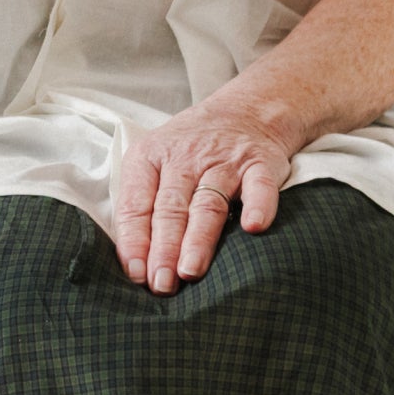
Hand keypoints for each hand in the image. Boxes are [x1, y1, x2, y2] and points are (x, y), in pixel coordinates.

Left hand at [110, 103, 296, 293]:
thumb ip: (140, 207)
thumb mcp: (154, 164)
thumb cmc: (190, 150)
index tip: (136, 274)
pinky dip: (258, 205)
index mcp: (149, 158)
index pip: (136, 205)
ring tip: (190, 271)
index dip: (134, 241)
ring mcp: (224, 161)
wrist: (246, 110)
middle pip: (170, 209)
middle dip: (164, 249)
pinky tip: (254, 227)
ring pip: (208, 203)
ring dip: (198, 239)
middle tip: (161, 284)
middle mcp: (185, 159)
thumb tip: (133, 265)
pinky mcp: (260, 164)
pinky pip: (259, 186)